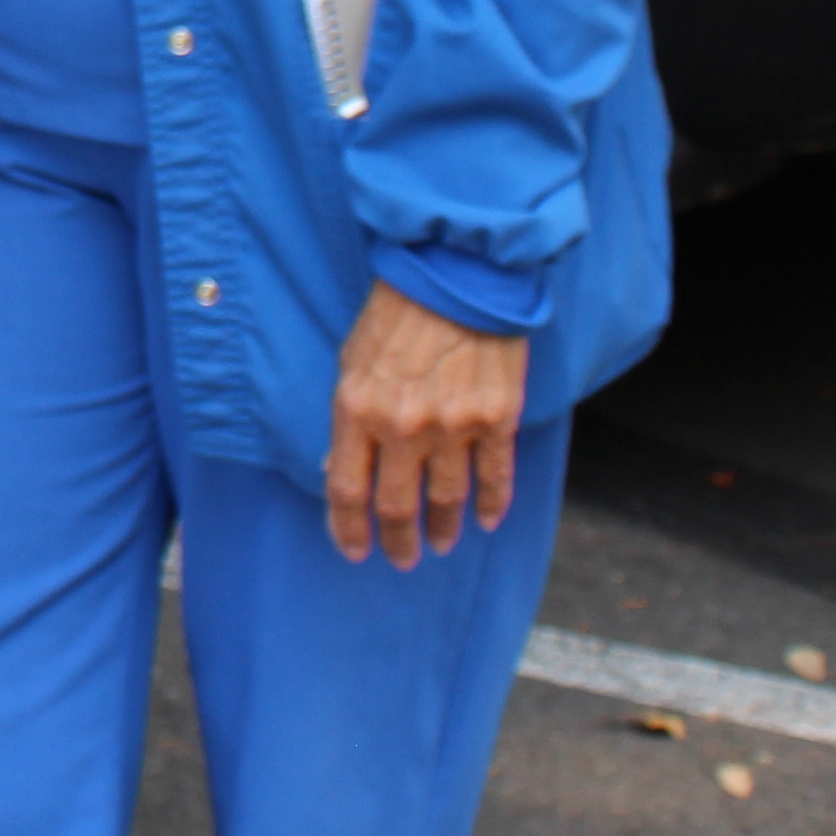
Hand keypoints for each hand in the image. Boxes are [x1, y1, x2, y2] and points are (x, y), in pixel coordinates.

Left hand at [323, 281, 529, 568]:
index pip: (346, 490)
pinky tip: (487, 521)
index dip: (348, 529)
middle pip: (397, 507)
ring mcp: (454, 426)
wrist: (456, 277)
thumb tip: (338, 467)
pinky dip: (493, 506)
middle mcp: (403, 426)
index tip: (355, 550)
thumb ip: (348, 418)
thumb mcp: (351, 362)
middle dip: (398, 541)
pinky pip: (495, 477)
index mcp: (357, 410)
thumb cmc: (395, 314)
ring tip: (441, 542)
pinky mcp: (497, 419)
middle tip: (402, 558)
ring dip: (443, 528)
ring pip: (447, 500)